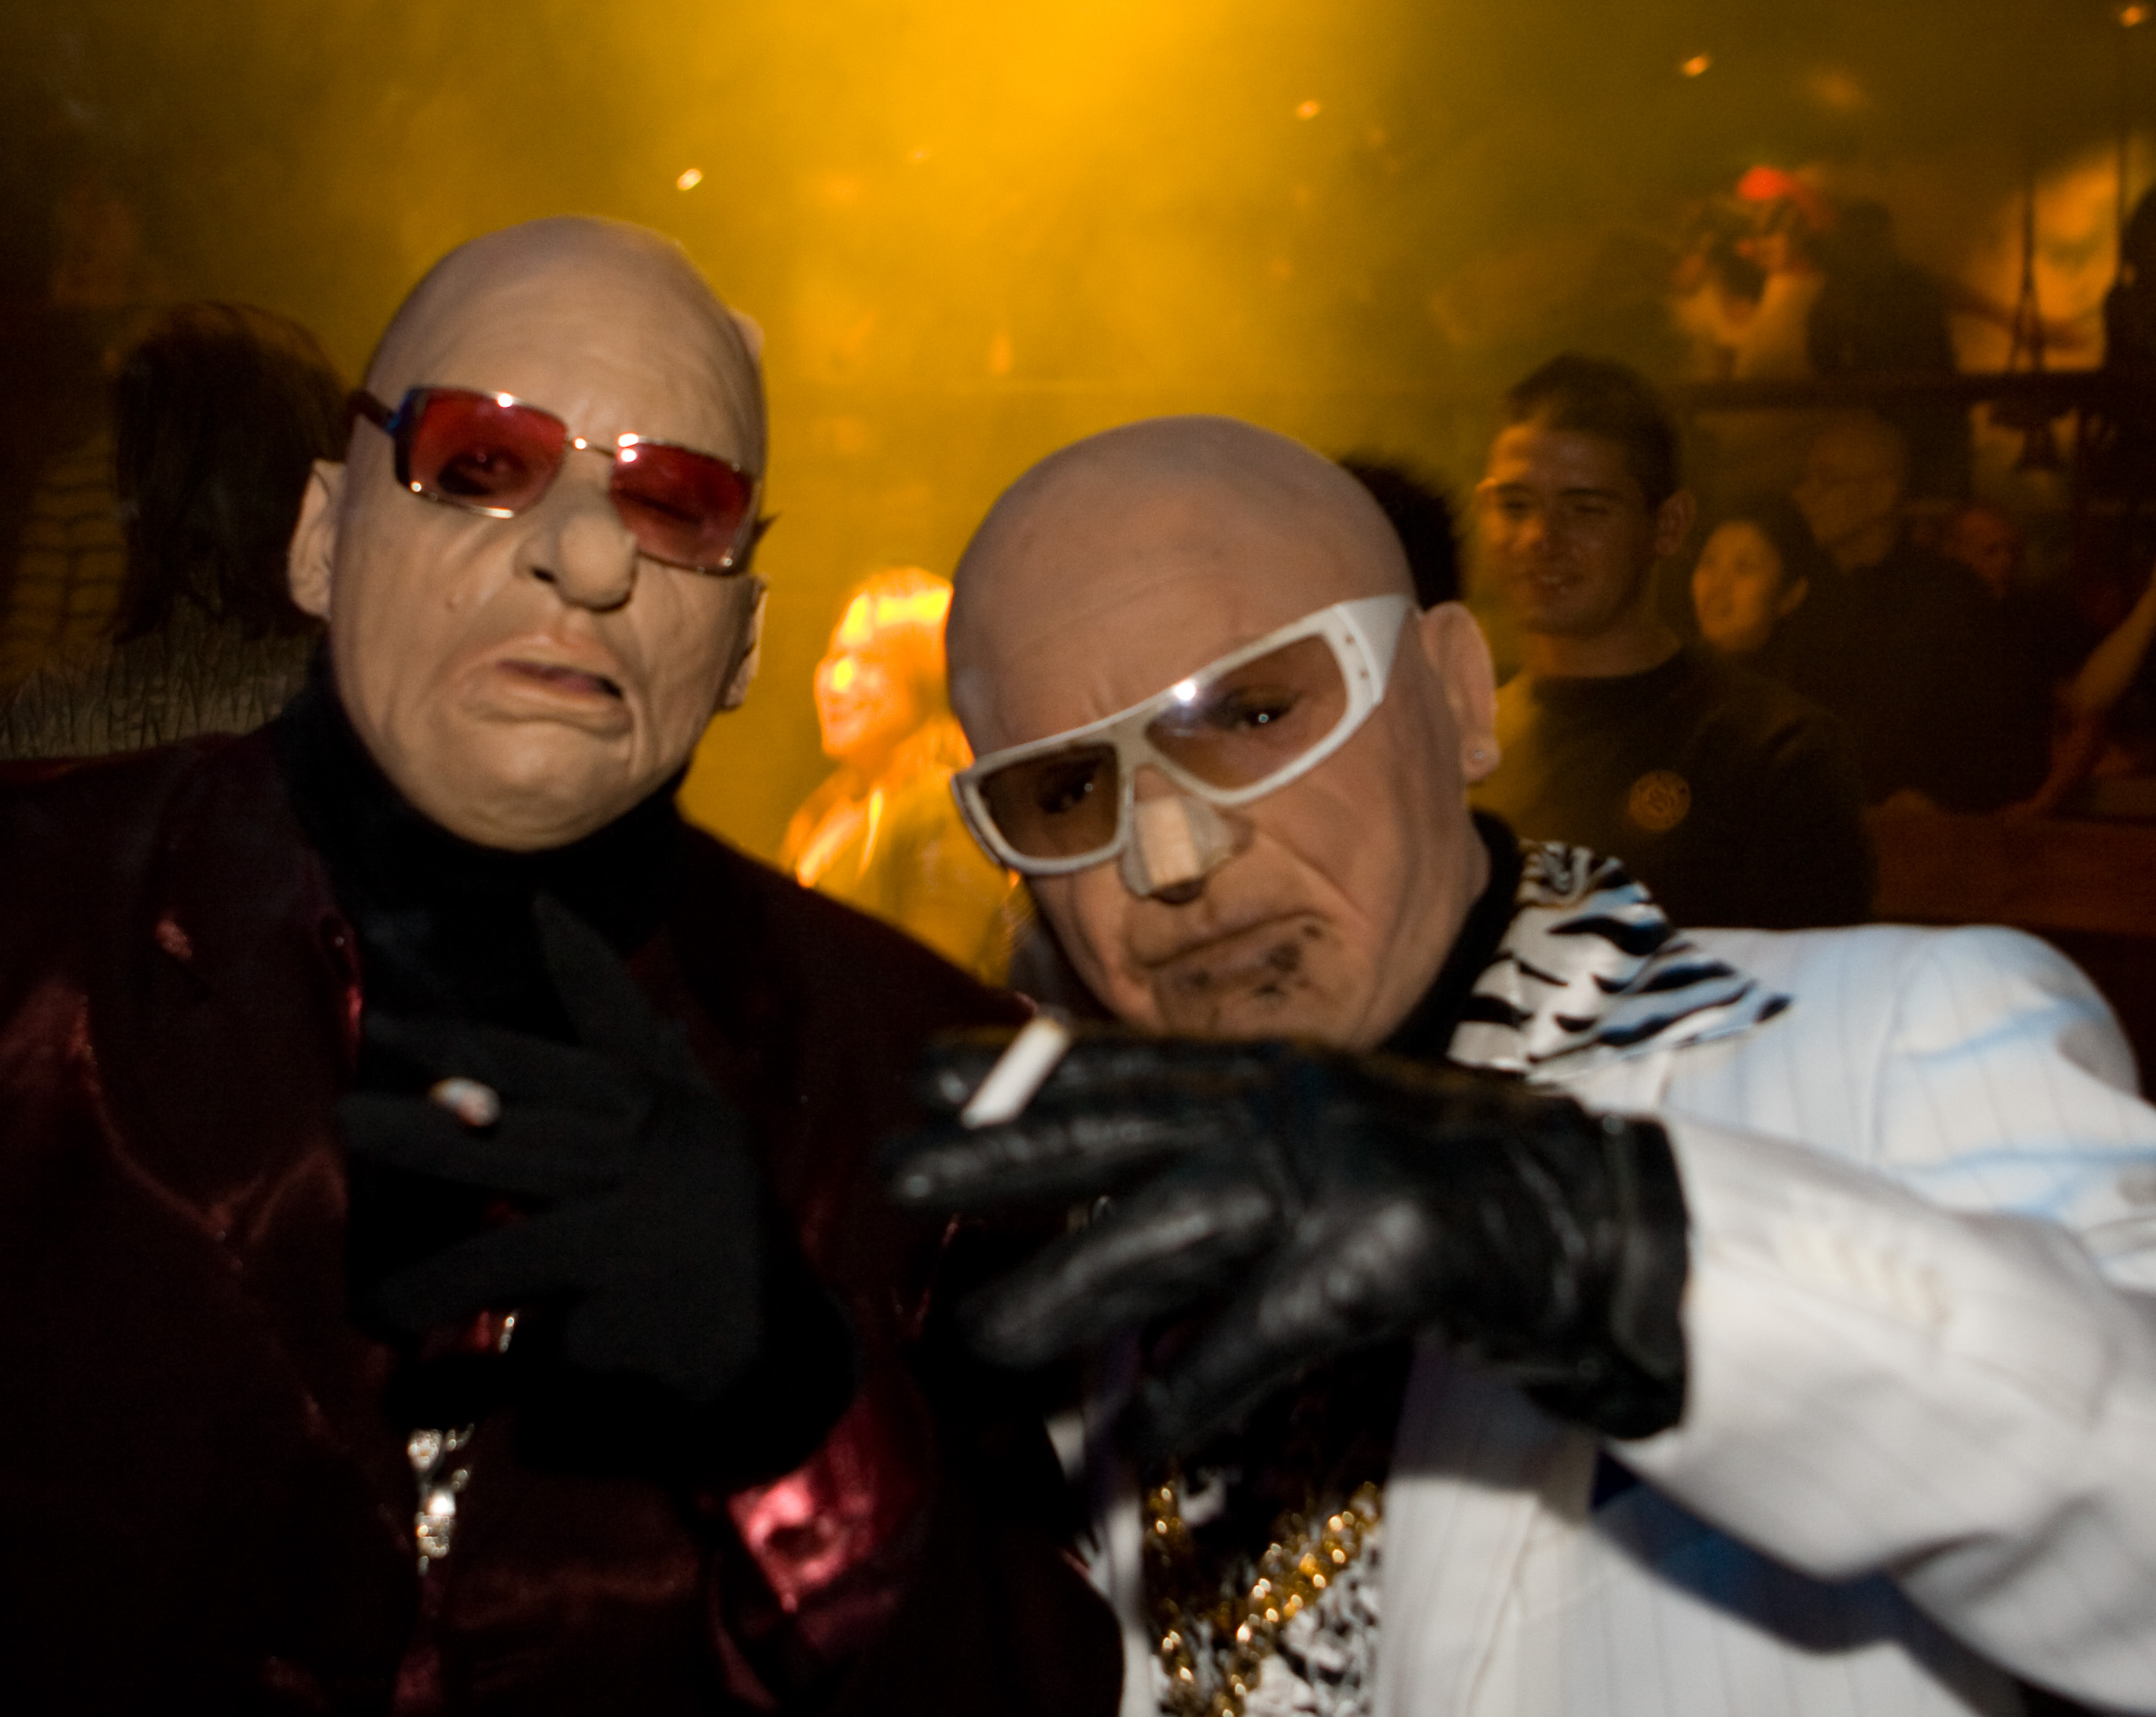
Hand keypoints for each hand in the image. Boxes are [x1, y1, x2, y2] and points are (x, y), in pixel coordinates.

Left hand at [338, 897, 853, 1481]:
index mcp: (663, 1115)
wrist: (785, 1363)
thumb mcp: (699, 1120)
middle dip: (426, 1132)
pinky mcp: (621, 1340)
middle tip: (344, 1116)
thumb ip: (630, 1036)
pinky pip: (523, 1364)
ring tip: (373, 1304)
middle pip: (518, 1145)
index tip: (405, 1015)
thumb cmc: (729, 1230)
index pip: (569, 1056)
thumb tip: (557, 927)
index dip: (485, 1034)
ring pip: (510, 1262)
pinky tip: (418, 1395)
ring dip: (432, 1282)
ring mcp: (635, 1257)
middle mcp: (649, 1172)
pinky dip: (471, 1387)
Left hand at [883, 1035, 1688, 1459]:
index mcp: (1272, 1071)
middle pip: (1118, 1125)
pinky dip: (1197, 1387)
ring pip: (1174, 1230)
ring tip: (973, 1342)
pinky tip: (1135, 1437)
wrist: (1613, 1228)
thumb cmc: (1449, 1200)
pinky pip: (1268, 1330)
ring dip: (1065, 1291)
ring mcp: (1346, 1166)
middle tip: (888, 1178)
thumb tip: (1094, 1206)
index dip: (1013, 1069)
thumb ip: (1218, 1158)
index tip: (914, 1078)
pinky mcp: (1396, 1250)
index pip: (1118, 1062)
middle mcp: (1295, 1100)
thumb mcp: (1322, 1146)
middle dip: (996, 1153)